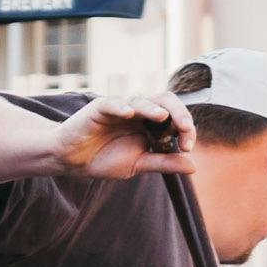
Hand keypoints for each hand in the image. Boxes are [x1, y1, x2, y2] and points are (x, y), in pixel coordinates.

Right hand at [55, 96, 199, 180]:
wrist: (72, 161)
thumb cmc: (103, 159)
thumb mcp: (138, 164)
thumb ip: (164, 162)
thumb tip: (194, 166)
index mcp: (151, 124)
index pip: (176, 117)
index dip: (186, 128)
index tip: (187, 147)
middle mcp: (139, 112)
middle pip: (165, 101)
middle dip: (179, 112)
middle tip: (184, 128)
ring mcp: (120, 108)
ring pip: (142, 100)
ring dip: (153, 108)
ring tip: (162, 117)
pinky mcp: (99, 108)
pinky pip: (112, 103)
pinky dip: (121, 106)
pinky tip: (128, 114)